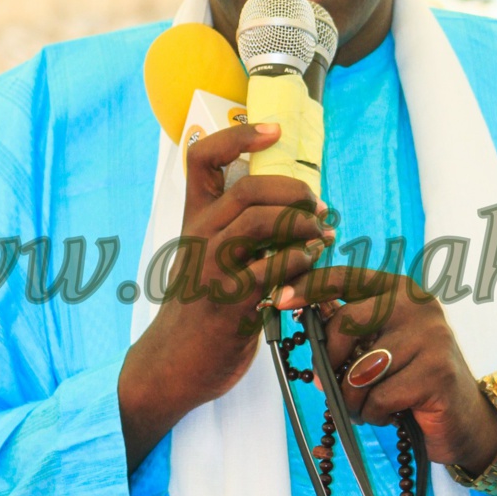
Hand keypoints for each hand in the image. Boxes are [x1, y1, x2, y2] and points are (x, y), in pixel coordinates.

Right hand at [118, 122, 333, 469]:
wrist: (174, 364)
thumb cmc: (201, 309)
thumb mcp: (211, 259)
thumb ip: (241, 231)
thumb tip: (293, 206)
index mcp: (194, 218)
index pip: (202, 156)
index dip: (239, 135)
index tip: (275, 130)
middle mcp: (199, 235)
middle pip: (248, 187)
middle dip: (294, 191)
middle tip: (318, 207)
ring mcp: (210, 267)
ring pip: (260, 222)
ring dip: (303, 225)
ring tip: (323, 236)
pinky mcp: (227, 301)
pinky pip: (271, 269)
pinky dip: (300, 264)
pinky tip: (312, 267)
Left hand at [276, 266, 496, 495]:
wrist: (462, 418)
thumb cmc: (409, 380)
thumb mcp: (376, 345)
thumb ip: (345, 326)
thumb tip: (296, 307)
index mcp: (397, 289)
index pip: (344, 278)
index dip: (308, 286)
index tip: (278, 298)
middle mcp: (416, 304)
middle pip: (344, 324)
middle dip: (331, 363)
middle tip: (338, 387)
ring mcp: (430, 335)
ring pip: (359, 369)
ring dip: (354, 398)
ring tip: (372, 404)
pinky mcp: (437, 371)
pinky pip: (379, 397)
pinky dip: (376, 414)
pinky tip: (394, 412)